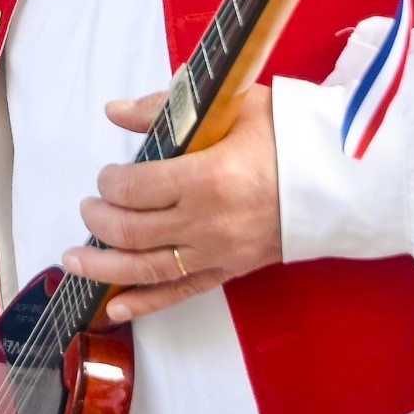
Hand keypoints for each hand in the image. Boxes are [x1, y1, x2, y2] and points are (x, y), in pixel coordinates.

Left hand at [62, 85, 281, 322]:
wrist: (341, 177)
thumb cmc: (286, 134)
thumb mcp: (230, 105)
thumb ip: (165, 107)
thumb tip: (114, 111)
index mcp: (207, 177)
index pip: (135, 188)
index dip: (110, 182)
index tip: (107, 175)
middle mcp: (208, 222)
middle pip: (133, 230)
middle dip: (99, 220)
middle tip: (87, 208)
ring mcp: (218, 252)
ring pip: (146, 269)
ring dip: (103, 267)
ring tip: (72, 260)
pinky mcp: (230, 271)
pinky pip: (180, 293)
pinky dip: (144, 304)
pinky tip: (114, 308)